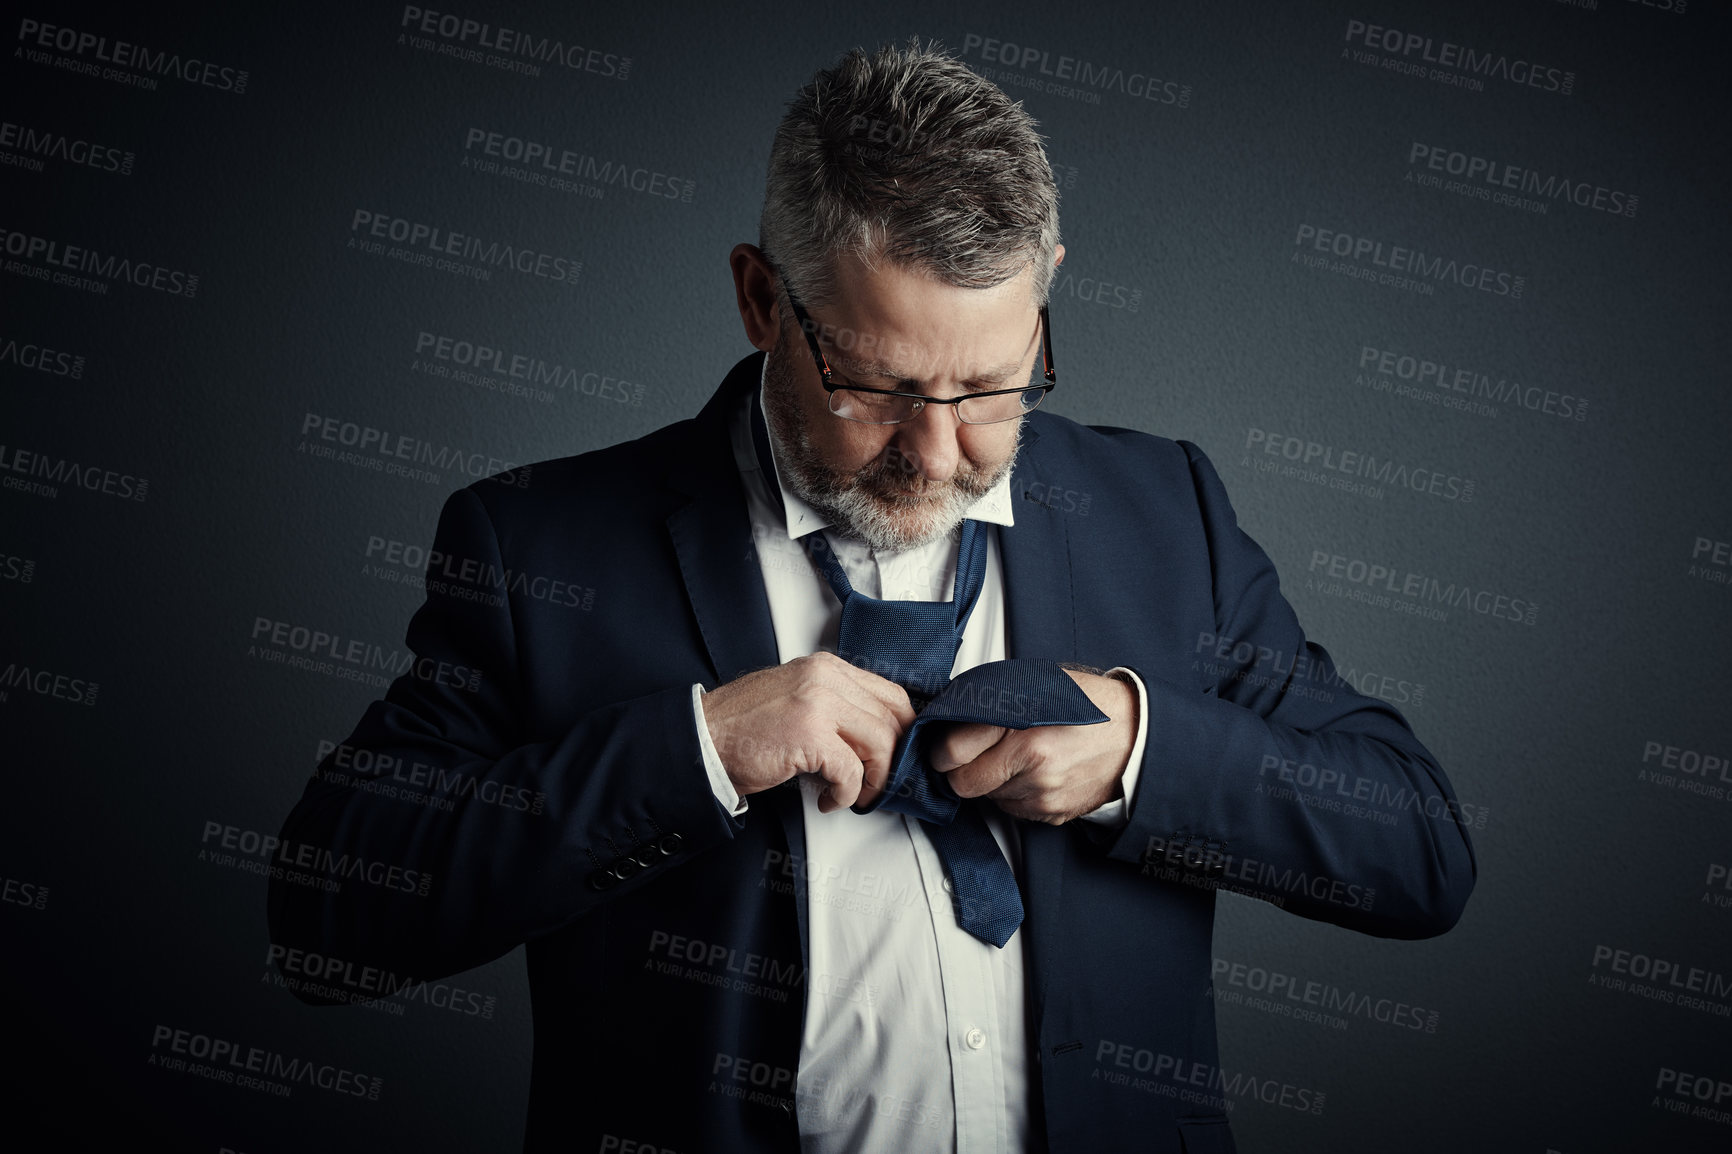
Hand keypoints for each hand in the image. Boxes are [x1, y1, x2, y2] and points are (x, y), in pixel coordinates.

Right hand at [700, 652, 917, 812]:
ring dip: (874, 779)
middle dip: (894, 758)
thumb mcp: (798, 699)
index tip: (898, 756)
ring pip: (880, 743)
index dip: (903, 731)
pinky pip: (851, 771)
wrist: (702, 739)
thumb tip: (877, 736)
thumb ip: (836, 706)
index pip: (891, 694)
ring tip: (856, 794)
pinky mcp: (809, 734)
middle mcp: (826, 678)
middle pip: (893, 718)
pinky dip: (847, 794)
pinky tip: (829, 800)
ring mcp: (819, 702)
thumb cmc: (744, 728)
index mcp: (827, 668)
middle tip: (882, 783)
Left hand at [928, 669, 1136, 824]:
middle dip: (960, 770)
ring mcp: (1043, 794)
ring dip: (991, 781)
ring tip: (1015, 757)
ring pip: (987, 798)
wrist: (1138, 737)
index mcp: (1024, 727)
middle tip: (969, 755)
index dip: (941, 749)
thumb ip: (994, 701)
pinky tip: (1033, 772)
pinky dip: (1015, 793)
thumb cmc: (1091, 705)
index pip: (952, 751)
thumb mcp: (1038, 684)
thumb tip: (953, 713)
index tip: (942, 746)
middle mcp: (1032, 765)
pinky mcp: (1052, 813)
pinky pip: (1013, 809)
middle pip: (963, 784)